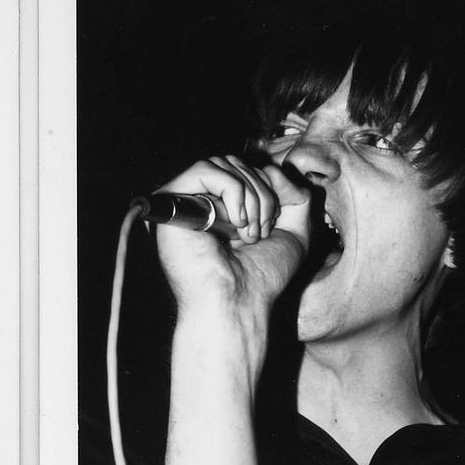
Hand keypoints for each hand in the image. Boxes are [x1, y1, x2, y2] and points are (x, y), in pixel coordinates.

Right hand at [153, 154, 311, 319]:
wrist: (239, 301)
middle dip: (263, 193)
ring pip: (222, 163)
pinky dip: (232, 191)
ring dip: (250, 196)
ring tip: (249, 232)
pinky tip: (235, 224)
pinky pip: (204, 169)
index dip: (270, 187)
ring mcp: (183, 201)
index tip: (273, 224)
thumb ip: (295, 194)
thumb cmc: (261, 277)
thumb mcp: (294, 231)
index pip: (246, 169)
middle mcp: (200, 201)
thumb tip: (278, 170)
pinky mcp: (170, 201)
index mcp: (224, 206)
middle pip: (236, 162)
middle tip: (261, 232)